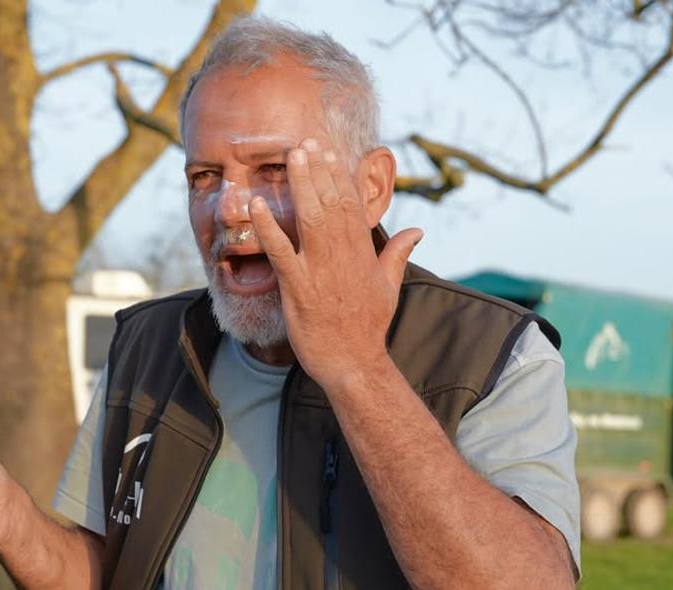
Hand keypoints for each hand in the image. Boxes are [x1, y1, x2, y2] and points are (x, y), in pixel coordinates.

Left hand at [250, 138, 421, 388]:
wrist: (354, 363)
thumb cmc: (368, 326)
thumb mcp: (390, 285)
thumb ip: (398, 253)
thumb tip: (417, 231)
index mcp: (362, 251)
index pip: (351, 204)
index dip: (339, 176)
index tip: (329, 152)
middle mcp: (342, 255)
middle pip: (331, 203)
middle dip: (318, 171)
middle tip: (305, 143)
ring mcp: (320, 269)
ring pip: (310, 218)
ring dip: (300, 186)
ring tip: (290, 158)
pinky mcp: (298, 287)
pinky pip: (281, 251)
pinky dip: (268, 227)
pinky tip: (256, 205)